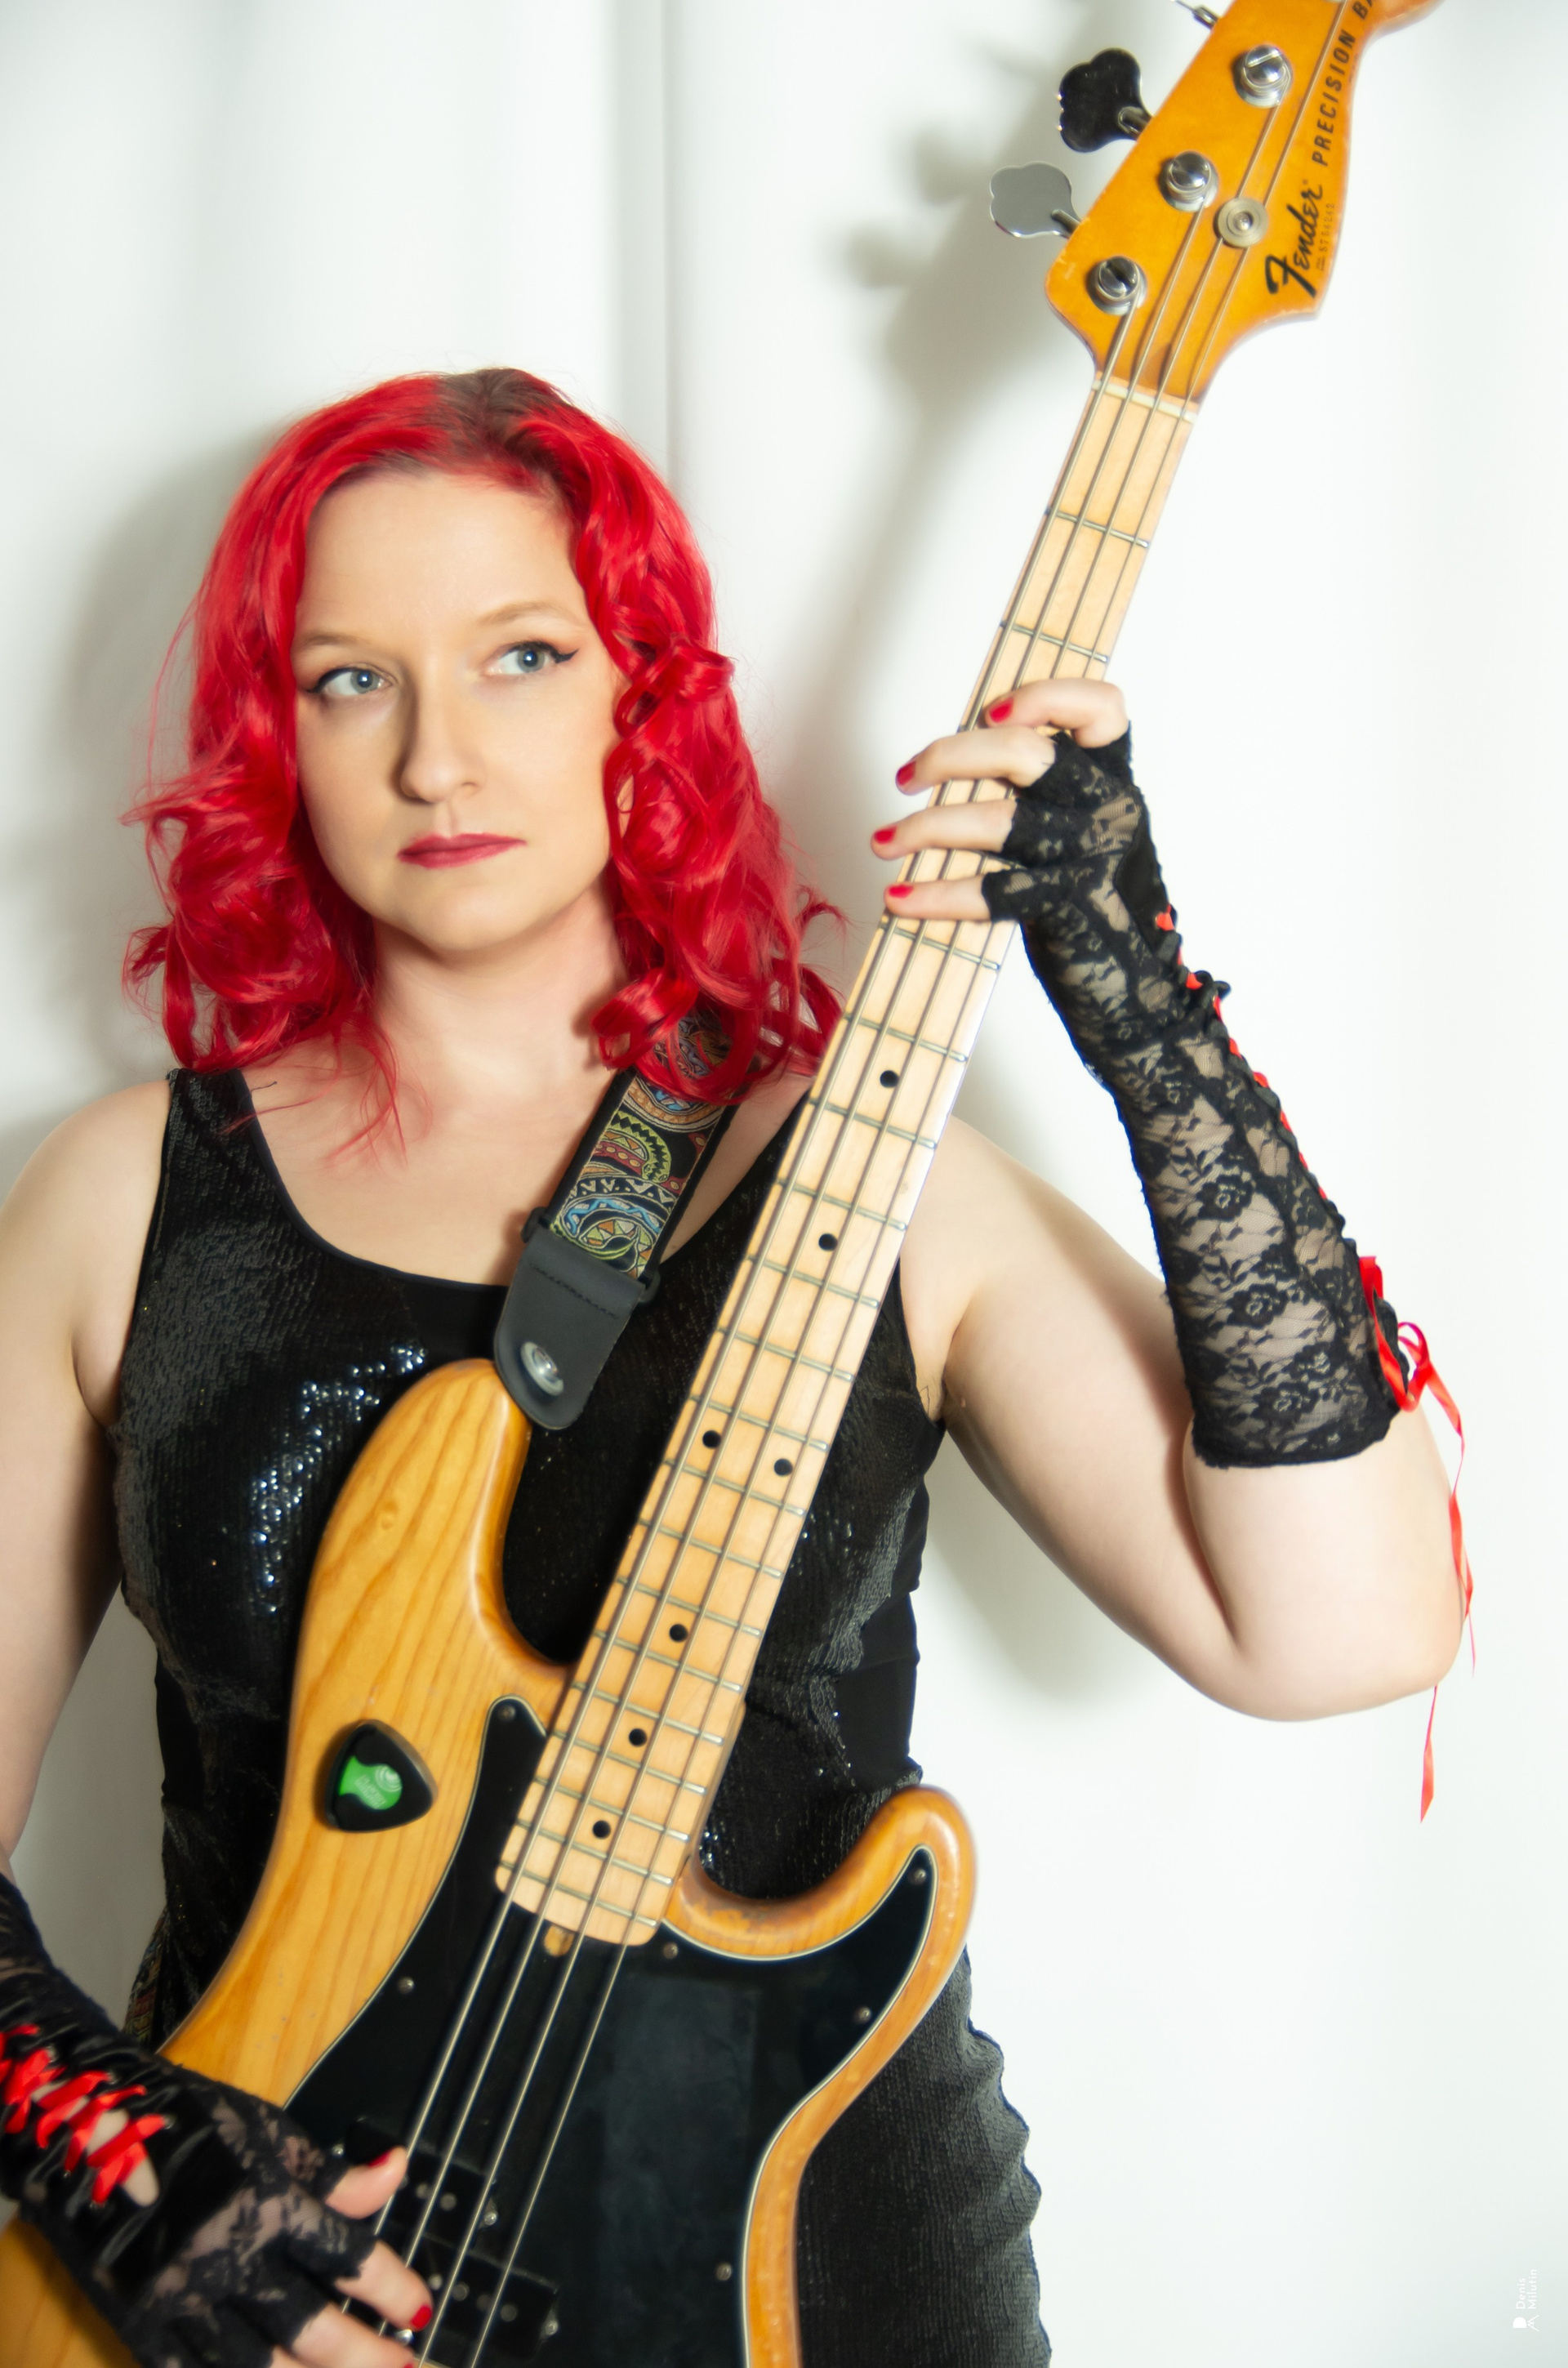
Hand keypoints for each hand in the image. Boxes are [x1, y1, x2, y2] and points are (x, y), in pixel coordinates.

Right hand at [36, 2093, 430, 2365]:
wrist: (83, 2129)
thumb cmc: (183, 2120)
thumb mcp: (264, 2130)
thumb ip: (329, 2171)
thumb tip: (394, 2172)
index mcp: (261, 2202)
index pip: (344, 2256)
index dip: (390, 2286)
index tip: (419, 2306)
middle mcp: (223, 2257)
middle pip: (309, 2326)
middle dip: (364, 2354)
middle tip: (406, 2364)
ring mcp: (178, 2299)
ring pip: (256, 2364)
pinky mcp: (138, 2324)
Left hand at [871, 677, 1127, 918]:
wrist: (1132, 983)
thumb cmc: (1092, 900)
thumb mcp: (1082, 828)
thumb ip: (1044, 789)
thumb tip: (958, 757)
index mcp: (1114, 779)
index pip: (1102, 709)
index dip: (1046, 697)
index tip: (989, 712)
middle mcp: (1108, 809)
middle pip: (1024, 754)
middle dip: (949, 757)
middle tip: (906, 777)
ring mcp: (1090, 857)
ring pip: (997, 821)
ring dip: (926, 827)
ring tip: (883, 841)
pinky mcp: (1068, 905)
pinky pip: (992, 892)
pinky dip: (936, 895)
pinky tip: (898, 899)